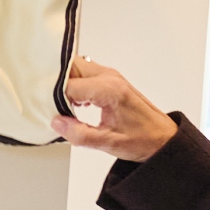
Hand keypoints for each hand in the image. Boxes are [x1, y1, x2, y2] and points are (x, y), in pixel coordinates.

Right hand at [52, 54, 176, 161]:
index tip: (47, 110)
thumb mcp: (108, 142)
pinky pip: (84, 72)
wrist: (162, 137)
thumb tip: (57, 122)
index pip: (68, 85)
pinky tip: (73, 101)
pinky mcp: (109, 79)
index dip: (54, 98)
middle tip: (48, 103)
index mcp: (109, 90)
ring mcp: (110, 76)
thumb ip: (79, 134)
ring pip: (75, 67)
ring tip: (60, 104)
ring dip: (64, 82)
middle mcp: (109, 77)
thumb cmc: (142, 139)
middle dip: (55, 83)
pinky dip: (73, 83)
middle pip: (70, 66)